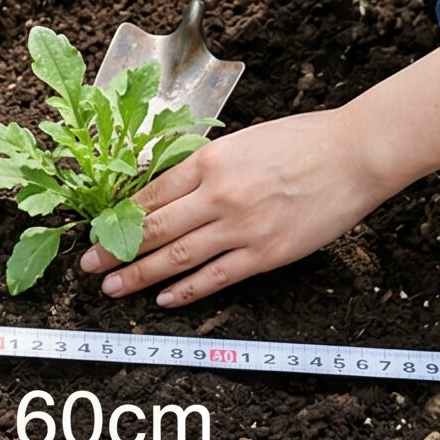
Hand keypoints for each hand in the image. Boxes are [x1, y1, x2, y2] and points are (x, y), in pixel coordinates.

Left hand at [77, 109, 391, 307]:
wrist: (352, 154)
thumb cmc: (300, 140)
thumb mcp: (241, 141)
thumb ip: (206, 164)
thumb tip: (170, 185)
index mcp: (210, 159)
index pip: (151, 192)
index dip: (120, 215)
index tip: (98, 227)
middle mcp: (218, 194)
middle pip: (155, 227)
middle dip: (116, 248)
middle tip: (88, 265)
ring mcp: (241, 227)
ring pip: (178, 256)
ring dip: (141, 275)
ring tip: (113, 288)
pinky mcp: (266, 253)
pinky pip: (217, 277)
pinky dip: (187, 290)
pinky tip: (165, 299)